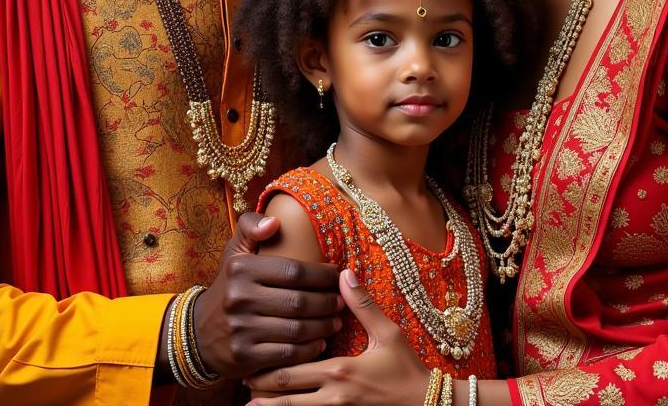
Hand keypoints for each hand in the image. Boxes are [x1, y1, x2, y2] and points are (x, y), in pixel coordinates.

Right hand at [193, 212, 343, 378]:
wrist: (199, 332)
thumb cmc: (230, 285)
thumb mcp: (234, 252)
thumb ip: (251, 226)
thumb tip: (274, 222)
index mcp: (241, 268)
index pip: (293, 271)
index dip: (321, 275)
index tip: (337, 276)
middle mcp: (239, 298)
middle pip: (298, 301)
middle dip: (327, 302)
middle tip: (342, 301)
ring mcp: (241, 329)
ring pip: (296, 329)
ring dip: (323, 326)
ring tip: (336, 321)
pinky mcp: (244, 357)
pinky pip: (287, 354)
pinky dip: (309, 350)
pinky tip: (321, 342)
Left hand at [246, 269, 431, 405]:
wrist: (426, 403)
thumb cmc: (406, 367)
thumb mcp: (387, 333)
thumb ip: (363, 304)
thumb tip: (343, 274)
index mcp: (340, 371)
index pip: (294, 371)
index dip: (267, 369)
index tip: (247, 360)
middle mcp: (334, 396)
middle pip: (287, 397)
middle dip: (262, 391)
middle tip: (241, 380)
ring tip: (249, 403)